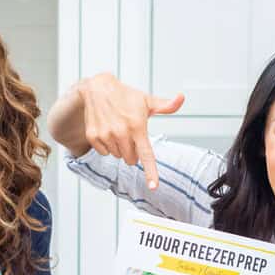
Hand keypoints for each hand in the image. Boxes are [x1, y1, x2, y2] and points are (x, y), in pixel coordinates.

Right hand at [78, 73, 183, 188]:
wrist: (98, 88)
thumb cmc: (125, 96)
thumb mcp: (146, 101)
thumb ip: (166, 106)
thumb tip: (181, 98)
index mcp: (137, 126)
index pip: (146, 154)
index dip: (150, 172)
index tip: (153, 187)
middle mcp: (121, 132)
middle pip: (131, 160)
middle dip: (132, 151)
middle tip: (129, 134)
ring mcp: (106, 135)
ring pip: (118, 156)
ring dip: (119, 148)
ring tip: (117, 129)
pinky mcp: (93, 136)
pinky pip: (104, 152)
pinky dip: (107, 145)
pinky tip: (107, 130)